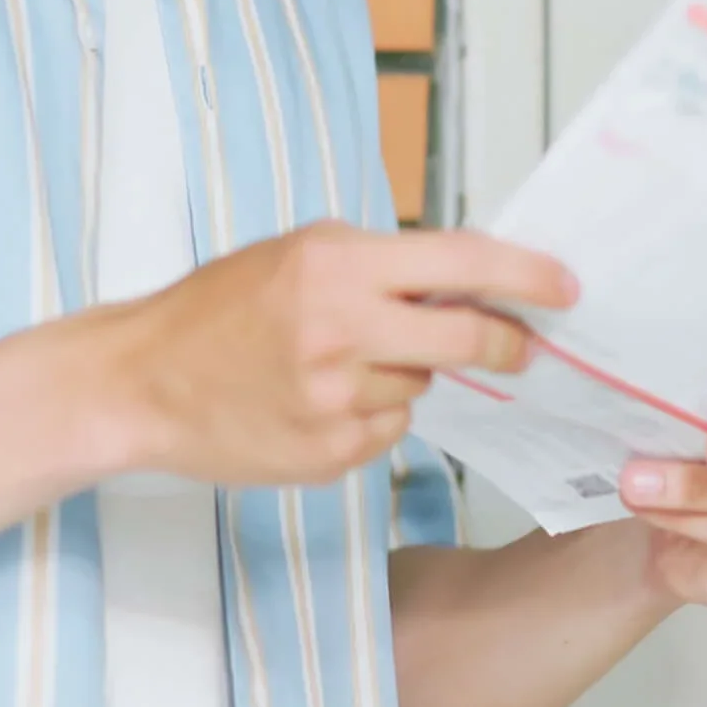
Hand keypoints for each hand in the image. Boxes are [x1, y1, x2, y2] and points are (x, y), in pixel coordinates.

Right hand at [98, 223, 573, 490]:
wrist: (140, 381)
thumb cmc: (220, 307)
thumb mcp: (300, 252)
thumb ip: (382, 262)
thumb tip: (468, 278)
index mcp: (337, 264)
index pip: (462, 262)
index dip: (526, 275)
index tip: (566, 287)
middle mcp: (341, 330)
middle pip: (466, 339)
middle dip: (508, 344)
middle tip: (521, 346)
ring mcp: (335, 400)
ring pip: (421, 386)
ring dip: (408, 374)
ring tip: (342, 363)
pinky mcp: (328, 454)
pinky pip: (387, 428)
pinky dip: (373, 412)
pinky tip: (319, 401)